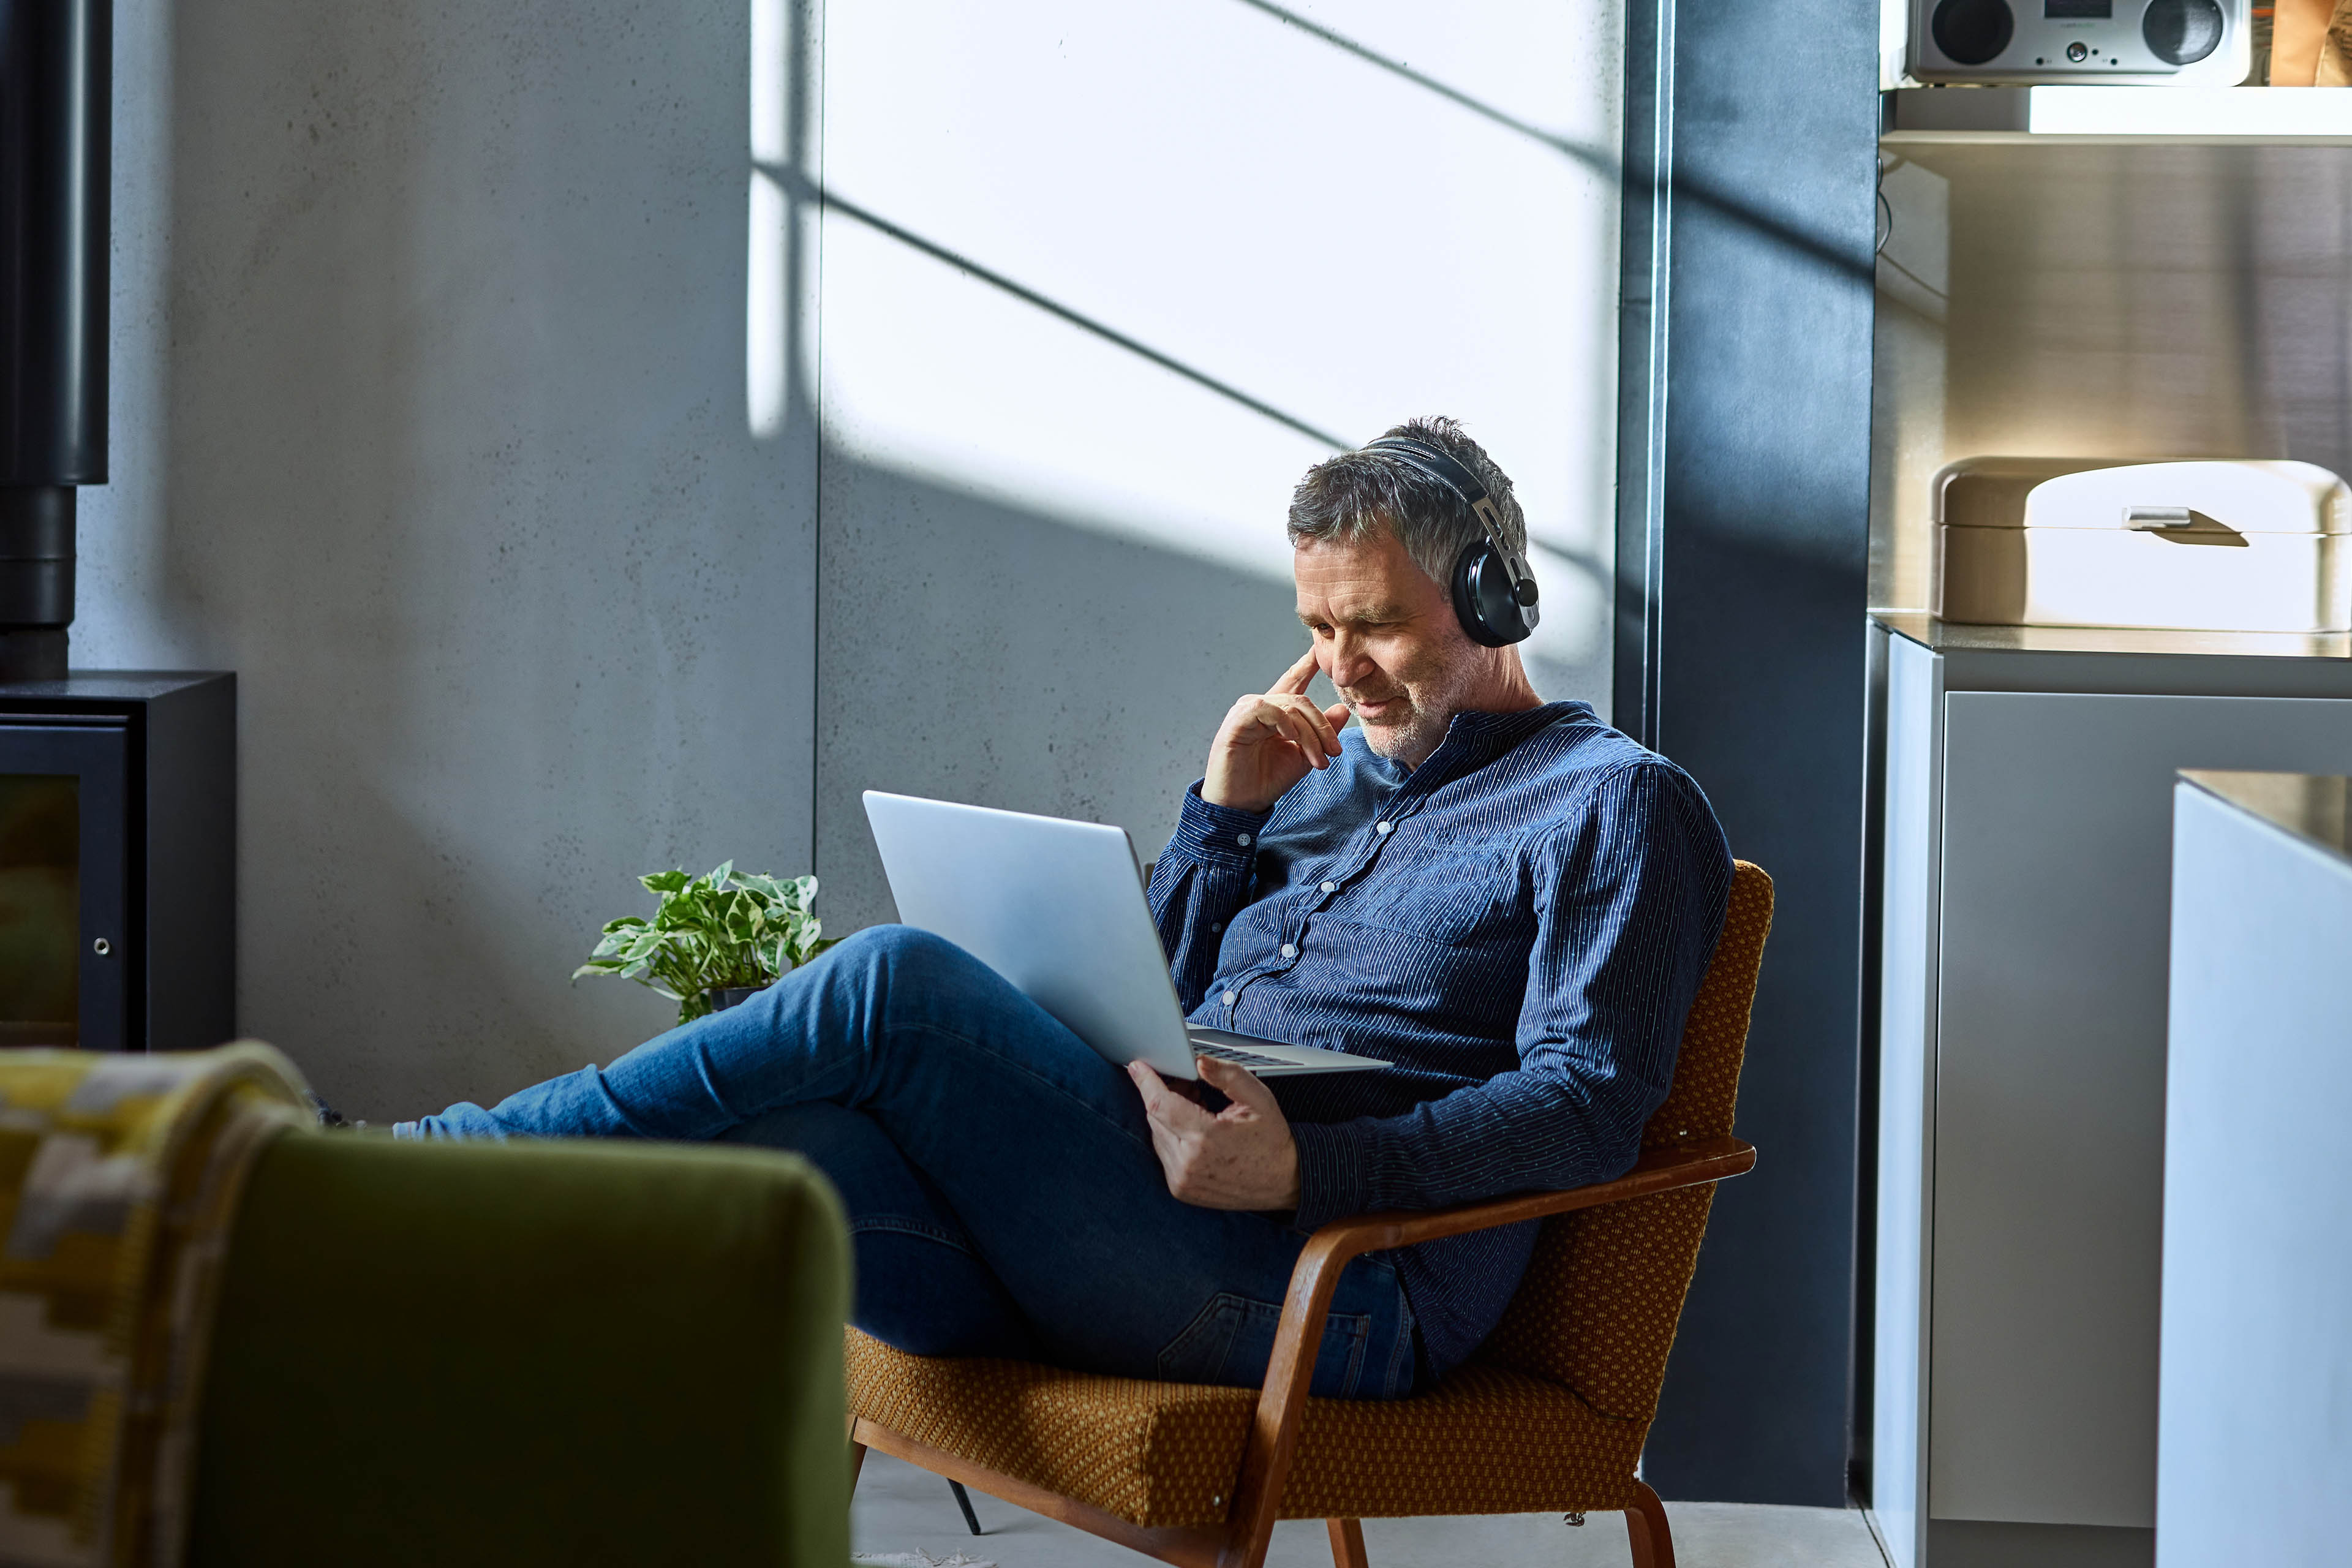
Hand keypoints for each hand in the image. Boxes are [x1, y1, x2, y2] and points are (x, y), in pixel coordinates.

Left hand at [1127, 1057, 1301, 1209]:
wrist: (1284, 1180)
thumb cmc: (1272, 1140)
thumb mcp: (1258, 1098)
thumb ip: (1227, 1075)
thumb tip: (1198, 1061)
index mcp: (1206, 1139)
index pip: (1160, 1104)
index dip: (1147, 1082)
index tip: (1138, 1067)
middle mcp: (1188, 1164)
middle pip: (1155, 1118)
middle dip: (1165, 1096)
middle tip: (1189, 1086)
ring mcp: (1182, 1181)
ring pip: (1157, 1135)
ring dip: (1169, 1118)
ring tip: (1198, 1109)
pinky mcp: (1181, 1190)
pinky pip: (1163, 1154)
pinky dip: (1172, 1138)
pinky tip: (1195, 1132)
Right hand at [1201, 650, 1351, 812]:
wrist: (1241, 804)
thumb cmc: (1267, 779)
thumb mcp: (1304, 757)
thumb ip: (1321, 734)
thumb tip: (1342, 709)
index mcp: (1276, 714)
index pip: (1294, 682)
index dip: (1307, 665)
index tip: (1321, 650)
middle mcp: (1261, 707)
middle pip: (1301, 701)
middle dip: (1322, 727)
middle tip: (1334, 752)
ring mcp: (1247, 711)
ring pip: (1289, 707)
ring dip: (1308, 734)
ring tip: (1317, 760)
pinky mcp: (1237, 720)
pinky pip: (1266, 709)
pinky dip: (1284, 722)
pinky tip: (1290, 739)